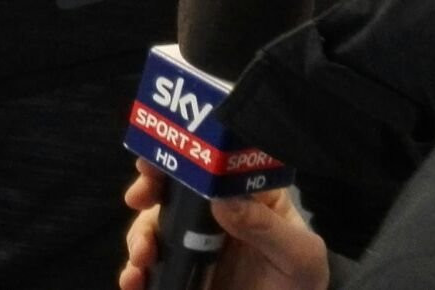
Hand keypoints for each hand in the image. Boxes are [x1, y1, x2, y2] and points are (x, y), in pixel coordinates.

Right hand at [119, 159, 328, 289]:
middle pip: (172, 190)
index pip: (211, 166)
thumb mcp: (298, 256)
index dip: (181, 158)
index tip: (157, 162)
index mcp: (246, 196)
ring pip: (152, 226)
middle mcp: (213, 213)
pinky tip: (133, 281)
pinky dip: (133, 271)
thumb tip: (220, 199)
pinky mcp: (179, 272)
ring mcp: (192, 244)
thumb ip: (266, 228)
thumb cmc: (300, 284)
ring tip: (141, 258)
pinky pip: (148, 267)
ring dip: (139, 235)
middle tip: (137, 198)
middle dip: (148, 189)